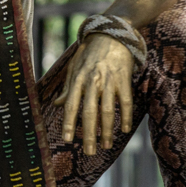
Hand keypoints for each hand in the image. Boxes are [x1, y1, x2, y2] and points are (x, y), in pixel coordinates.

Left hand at [55, 34, 134, 154]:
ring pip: (108, 110)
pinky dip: (126, 116)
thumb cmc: (90, 53)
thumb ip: (68, 87)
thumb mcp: (74, 67)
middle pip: (90, 112)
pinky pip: (126, 102)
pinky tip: (124, 129)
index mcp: (78, 79)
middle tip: (89, 151)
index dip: (69, 123)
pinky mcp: (124, 80)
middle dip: (89, 133)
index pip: (72, 105)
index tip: (68, 139)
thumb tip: (59, 104)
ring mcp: (109, 81)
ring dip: (107, 130)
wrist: (112, 35)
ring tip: (105, 145)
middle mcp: (93, 81)